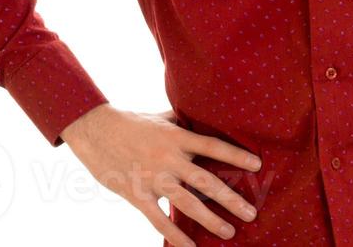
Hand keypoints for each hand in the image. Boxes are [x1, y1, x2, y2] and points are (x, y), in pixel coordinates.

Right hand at [61, 103, 263, 245]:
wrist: (95, 129)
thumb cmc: (131, 122)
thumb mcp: (161, 117)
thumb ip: (182, 123)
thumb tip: (201, 121)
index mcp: (177, 138)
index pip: (213, 147)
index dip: (236, 156)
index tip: (257, 165)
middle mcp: (169, 159)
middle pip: (206, 182)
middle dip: (231, 199)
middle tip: (250, 214)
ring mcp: (153, 178)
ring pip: (187, 203)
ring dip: (210, 220)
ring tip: (229, 232)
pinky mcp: (137, 194)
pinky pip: (159, 219)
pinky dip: (174, 234)